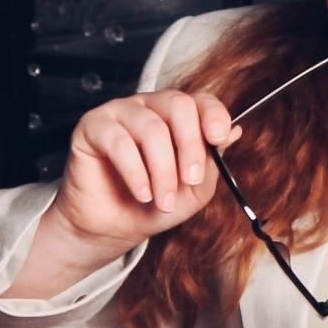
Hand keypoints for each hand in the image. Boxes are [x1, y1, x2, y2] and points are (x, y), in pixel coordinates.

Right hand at [50, 88, 243, 254]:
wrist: (113, 227)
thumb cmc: (154, 204)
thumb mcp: (194, 190)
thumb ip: (212, 162)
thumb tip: (235, 131)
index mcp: (177, 116)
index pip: (200, 101)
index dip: (213, 115)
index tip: (218, 138)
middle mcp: (149, 107)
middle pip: (177, 105)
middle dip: (189, 146)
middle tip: (190, 180)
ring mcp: (120, 113)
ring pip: (151, 129)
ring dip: (163, 171)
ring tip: (163, 200)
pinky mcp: (93, 126)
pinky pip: (119, 141)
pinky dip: (135, 172)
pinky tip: (142, 194)